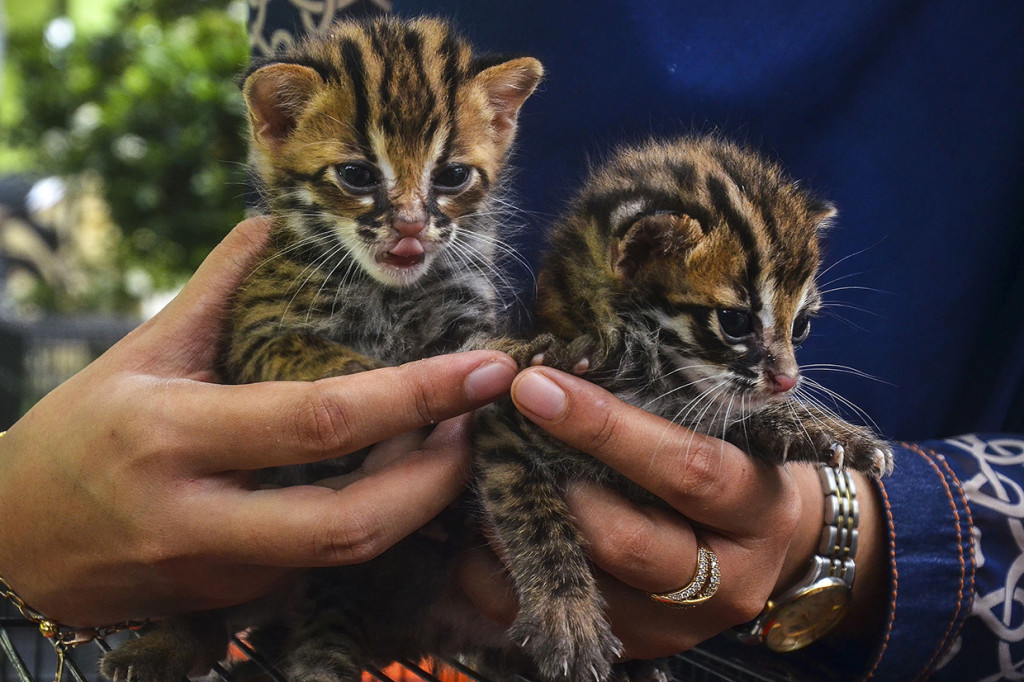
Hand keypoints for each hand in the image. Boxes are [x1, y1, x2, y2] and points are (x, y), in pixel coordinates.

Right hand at [0, 217, 517, 626]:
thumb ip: (213, 288)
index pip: (322, 418)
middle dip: (438, 481)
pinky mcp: (223, 607)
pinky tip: (394, 491)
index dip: (417, 396)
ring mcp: (212, 576)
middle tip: (476, 428)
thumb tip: (271, 222)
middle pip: (351, 522)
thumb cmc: (75, 430)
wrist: (3, 539)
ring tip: (445, 451)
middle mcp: (196, 517)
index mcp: (174, 436)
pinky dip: (368, 531)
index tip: (486, 368)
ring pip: (343, 557)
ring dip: (414, 510)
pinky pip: (317, 574)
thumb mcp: (139, 350)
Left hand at [458, 366, 887, 658]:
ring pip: (586, 588)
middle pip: (629, 543)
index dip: (606, 429)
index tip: (535, 386)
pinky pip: (561, 619)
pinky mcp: (644, 646)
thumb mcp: (727, 429)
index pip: (685, 468)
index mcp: (758, 508)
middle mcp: (727, 579)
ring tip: (482, 481)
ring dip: (520, 533)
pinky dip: (508, 578)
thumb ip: (665, 406)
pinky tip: (483, 535)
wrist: (775, 545)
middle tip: (497, 440)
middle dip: (553, 487)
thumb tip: (560, 368)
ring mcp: (683, 625)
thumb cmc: (742, 463)